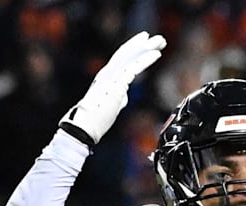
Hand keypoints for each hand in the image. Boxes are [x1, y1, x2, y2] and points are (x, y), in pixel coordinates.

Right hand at [59, 31, 166, 145]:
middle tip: (159, 39)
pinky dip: (145, 59)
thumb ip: (118, 97)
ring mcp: (111, 77)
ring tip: (161, 41)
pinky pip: (134, 67)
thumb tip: (124, 96)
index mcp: (105, 78)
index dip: (134, 49)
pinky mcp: (117, 83)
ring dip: (147, 47)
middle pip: (127, 53)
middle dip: (143, 44)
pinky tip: (156, 54)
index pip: (121, 59)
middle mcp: (107, 73)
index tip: (146, 44)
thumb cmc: (94, 120)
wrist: (84, 127)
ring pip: (131, 56)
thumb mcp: (109, 105)